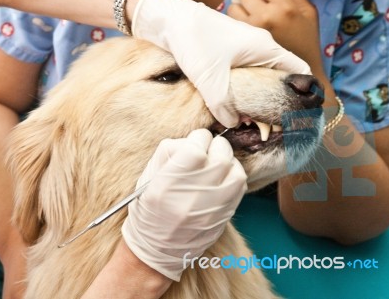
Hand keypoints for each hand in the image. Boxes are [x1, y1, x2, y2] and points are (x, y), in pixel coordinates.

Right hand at [122, 129, 246, 280]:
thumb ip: (170, 150)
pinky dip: (233, 174)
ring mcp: (214, 207)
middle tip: (206, 151)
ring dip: (226, 160)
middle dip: (215, 146)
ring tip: (215, 163)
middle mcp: (194, 195)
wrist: (158, 249)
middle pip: (221, 154)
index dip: (198, 138)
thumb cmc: (149, 209)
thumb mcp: (148, 176)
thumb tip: (193, 139)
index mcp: (169, 183)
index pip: (198, 145)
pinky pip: (241, 185)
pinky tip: (222, 177)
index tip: (195, 142)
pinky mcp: (226, 215)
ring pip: (235, 168)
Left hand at [131, 0, 309, 127]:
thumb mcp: (210, 78)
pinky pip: (246, 74)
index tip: (298, 113)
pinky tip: (232, 104)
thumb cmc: (194, 40)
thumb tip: (232, 123)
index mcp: (265, 49)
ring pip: (261, 77)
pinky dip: (244, 90)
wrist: (170, 19)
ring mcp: (245, 49)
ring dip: (258, 96)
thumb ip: (223, 106)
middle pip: (280, 77)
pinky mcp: (231, 53)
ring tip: (250, 118)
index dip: (303, 92)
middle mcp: (260, 48)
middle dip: (277, 100)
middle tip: (270, 123)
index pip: (299, 70)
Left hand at [228, 0, 323, 74]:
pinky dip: (236, 23)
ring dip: (241, 9)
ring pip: (234, 6)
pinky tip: (246, 30)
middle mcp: (266, 17)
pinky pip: (230, 22)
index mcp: (285, 7)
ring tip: (252, 19)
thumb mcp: (308, 11)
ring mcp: (251, 31)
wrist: (298, 73)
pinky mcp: (241, 43)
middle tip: (259, 7)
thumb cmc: (305, 41)